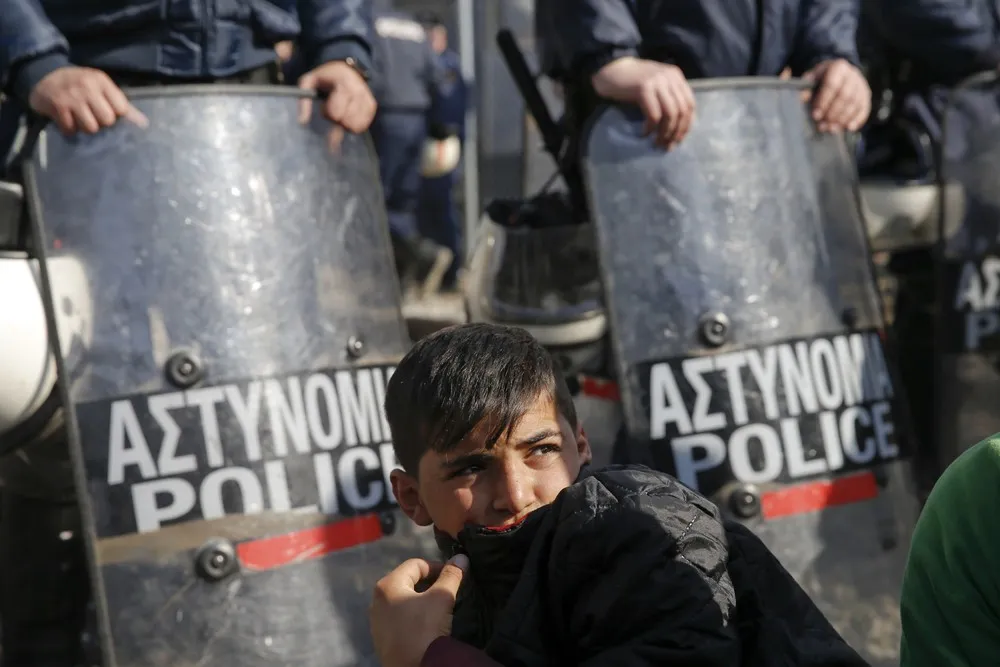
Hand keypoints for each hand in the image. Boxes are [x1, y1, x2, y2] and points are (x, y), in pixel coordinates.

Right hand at [29, 66, 147, 135]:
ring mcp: (72, 97)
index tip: (107, 112)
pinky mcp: (57, 107)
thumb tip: (143, 123)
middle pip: (107, 120)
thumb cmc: (79, 84)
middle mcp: (88, 87)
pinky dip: (69, 129)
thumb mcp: (101, 87)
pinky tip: (67, 120)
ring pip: (90, 128)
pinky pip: (71, 130)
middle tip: (92, 116)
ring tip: (79, 119)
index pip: (121, 108)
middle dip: (101, 123)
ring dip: (84, 128)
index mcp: (101, 81)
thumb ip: (121, 104)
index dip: (116, 115)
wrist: (43, 74)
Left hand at [298, 60, 377, 149]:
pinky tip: (349, 115)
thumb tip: (302, 122)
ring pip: (355, 126)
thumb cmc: (325, 77)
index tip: (324, 106)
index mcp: (343, 83)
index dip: (328, 113)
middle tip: (333, 109)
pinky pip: (363, 126)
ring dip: (345, 123)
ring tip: (341, 112)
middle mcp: (358, 91)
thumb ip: (304, 101)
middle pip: (346, 122)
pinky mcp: (372, 106)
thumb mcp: (308, 82)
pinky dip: (354, 124)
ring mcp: (367, 99)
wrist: (345, 68)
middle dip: (336, 120)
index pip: (336, 114)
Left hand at [369, 554, 468, 666]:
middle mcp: (376, 600)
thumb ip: (451, 576)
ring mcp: (377, 621)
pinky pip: (399, 618)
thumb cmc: (424, 629)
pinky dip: (413, 616)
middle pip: (407, 582)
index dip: (437, 567)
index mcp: (387, 585)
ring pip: (403, 601)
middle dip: (429, 584)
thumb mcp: (442, 598)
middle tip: (447, 591)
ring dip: (421, 600)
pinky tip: (427, 626)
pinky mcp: (381, 638)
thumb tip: (461, 557)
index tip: (453, 575)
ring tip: (439, 609)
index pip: (416, 565)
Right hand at [591, 57, 695, 149]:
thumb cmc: (632, 81)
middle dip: (676, 132)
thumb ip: (668, 97)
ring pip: (670, 114)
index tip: (678, 140)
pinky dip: (651, 127)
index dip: (686, 125)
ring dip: (664, 133)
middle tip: (667, 146)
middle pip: (682, 111)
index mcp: (676, 76)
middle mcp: (670, 77)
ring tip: (656, 142)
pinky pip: (654, 115)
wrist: (611, 67)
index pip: (690, 104)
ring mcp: (657, 82)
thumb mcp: (656, 85)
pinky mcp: (644, 88)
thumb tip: (676, 126)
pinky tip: (644, 133)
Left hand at [803, 59, 870, 132]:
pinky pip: (864, 108)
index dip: (823, 101)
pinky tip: (848, 128)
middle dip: (833, 113)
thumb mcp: (811, 78)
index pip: (832, 85)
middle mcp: (853, 74)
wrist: (838, 74)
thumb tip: (802, 98)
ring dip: (842, 119)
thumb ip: (806, 87)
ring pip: (855, 103)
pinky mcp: (866, 95)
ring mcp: (861, 85)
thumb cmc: (821, 79)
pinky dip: (857, 119)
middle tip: (822, 126)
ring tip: (831, 129)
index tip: (815, 115)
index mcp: (838, 67)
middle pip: (845, 95)